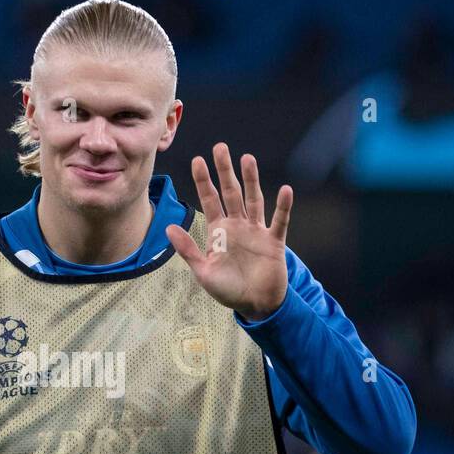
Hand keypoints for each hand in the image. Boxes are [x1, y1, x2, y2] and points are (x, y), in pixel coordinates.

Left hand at [165, 143, 291, 320]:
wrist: (255, 306)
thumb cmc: (228, 290)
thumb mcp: (203, 272)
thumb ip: (187, 250)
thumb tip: (168, 228)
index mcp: (219, 231)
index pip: (209, 200)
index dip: (203, 181)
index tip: (197, 160)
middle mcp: (237, 226)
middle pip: (231, 192)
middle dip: (225, 171)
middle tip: (220, 147)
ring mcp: (256, 231)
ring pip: (253, 200)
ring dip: (251, 180)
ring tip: (247, 158)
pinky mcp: (274, 242)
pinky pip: (279, 221)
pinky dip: (283, 207)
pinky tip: (286, 191)